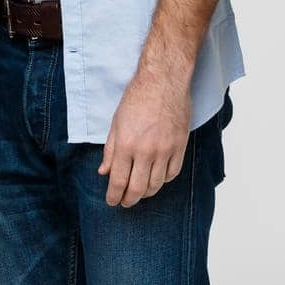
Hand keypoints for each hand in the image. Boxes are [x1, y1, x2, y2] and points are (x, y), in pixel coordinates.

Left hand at [98, 69, 191, 206]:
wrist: (164, 81)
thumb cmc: (137, 97)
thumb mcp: (116, 123)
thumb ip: (110, 150)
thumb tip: (104, 172)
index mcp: (126, 144)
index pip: (118, 181)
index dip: (114, 196)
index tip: (112, 202)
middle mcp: (146, 151)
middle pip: (137, 188)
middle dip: (129, 200)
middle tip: (125, 202)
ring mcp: (165, 150)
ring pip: (156, 184)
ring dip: (146, 192)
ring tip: (140, 192)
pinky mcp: (179, 146)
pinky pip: (173, 173)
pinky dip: (164, 180)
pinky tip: (157, 179)